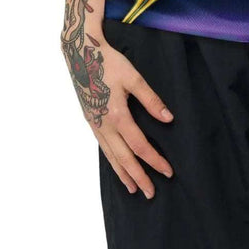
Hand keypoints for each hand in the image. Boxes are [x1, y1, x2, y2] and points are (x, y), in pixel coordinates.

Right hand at [62, 28, 174, 199]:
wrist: (80, 55)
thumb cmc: (109, 63)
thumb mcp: (133, 77)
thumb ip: (151, 99)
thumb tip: (168, 119)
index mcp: (117, 115)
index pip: (139, 146)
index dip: (154, 160)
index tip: (168, 172)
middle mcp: (104, 125)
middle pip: (124, 158)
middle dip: (139, 177)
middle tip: (151, 193)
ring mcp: (95, 125)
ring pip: (111, 157)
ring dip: (123, 174)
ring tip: (134, 189)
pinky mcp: (91, 122)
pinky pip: (104, 149)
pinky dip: (112, 162)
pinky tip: (118, 167)